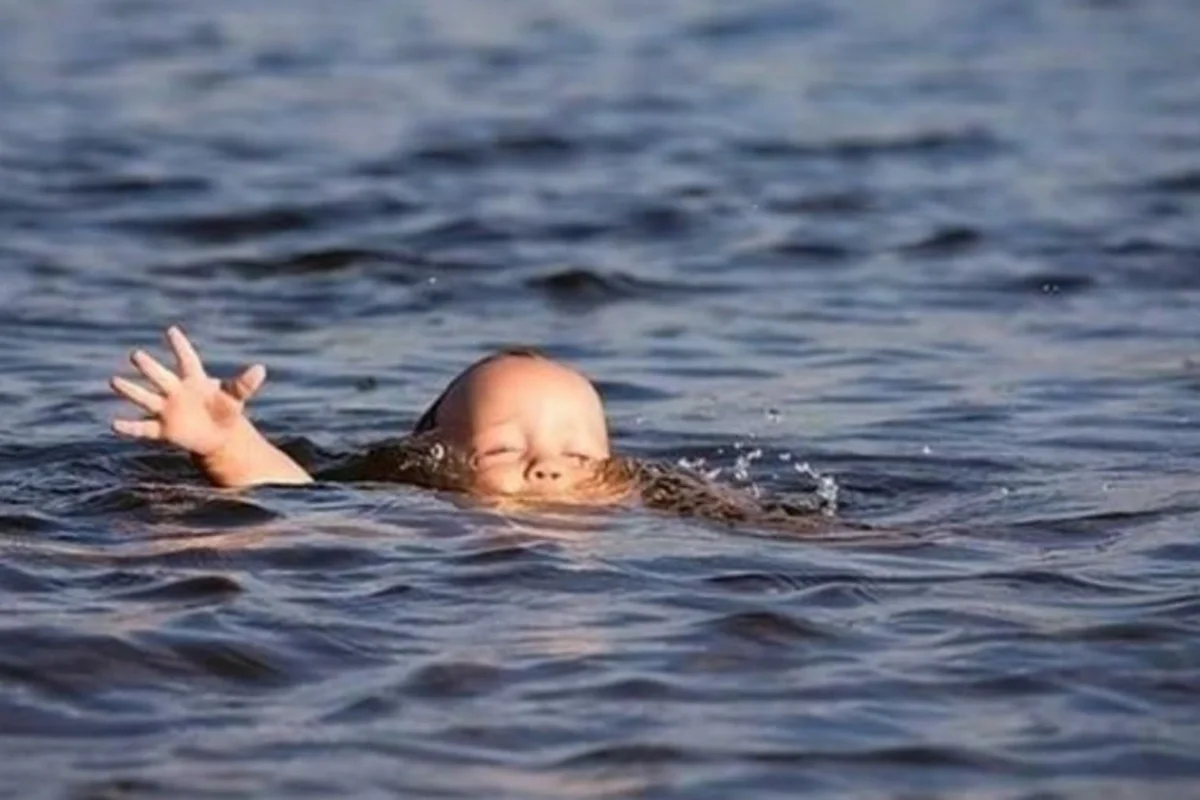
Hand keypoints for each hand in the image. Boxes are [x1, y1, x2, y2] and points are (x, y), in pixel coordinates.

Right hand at [110, 326, 266, 457]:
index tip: (172, 331)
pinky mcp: (163, 430)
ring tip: (114, 380)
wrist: (219, 436)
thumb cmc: (226, 410)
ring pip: (146, 398)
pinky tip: (114, 424)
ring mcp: (167, 410)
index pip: (187, 360)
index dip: (181, 346)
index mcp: (194, 380)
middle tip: (136, 354)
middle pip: (160, 377)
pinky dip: (129, 427)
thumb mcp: (237, 397)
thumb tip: (261, 369)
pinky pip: (143, 428)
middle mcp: (176, 391)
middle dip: (149, 367)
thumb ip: (245, 384)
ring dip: (131, 390)